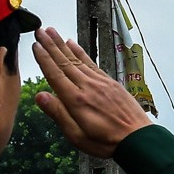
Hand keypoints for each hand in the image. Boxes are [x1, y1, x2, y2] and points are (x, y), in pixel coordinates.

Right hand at [31, 27, 152, 158]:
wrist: (138, 139)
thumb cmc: (105, 142)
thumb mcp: (77, 135)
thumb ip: (58, 113)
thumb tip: (39, 96)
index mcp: (76, 100)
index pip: (55, 74)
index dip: (44, 59)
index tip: (35, 45)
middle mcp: (87, 87)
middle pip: (65, 62)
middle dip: (50, 45)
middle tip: (40, 31)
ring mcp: (100, 82)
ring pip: (77, 59)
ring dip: (63, 44)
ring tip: (52, 32)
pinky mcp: (110, 82)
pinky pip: (91, 63)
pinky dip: (81, 52)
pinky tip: (73, 44)